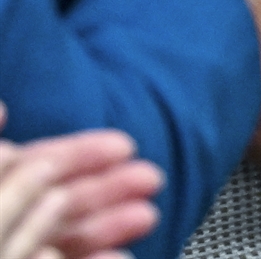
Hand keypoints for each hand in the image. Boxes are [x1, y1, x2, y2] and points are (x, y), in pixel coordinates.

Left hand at [0, 106, 161, 258]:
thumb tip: (1, 110)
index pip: (33, 165)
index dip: (80, 154)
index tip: (125, 147)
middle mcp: (2, 217)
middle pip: (56, 200)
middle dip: (107, 187)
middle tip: (152, 179)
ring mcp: (11, 249)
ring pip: (63, 233)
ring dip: (109, 224)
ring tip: (147, 216)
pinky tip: (121, 255)